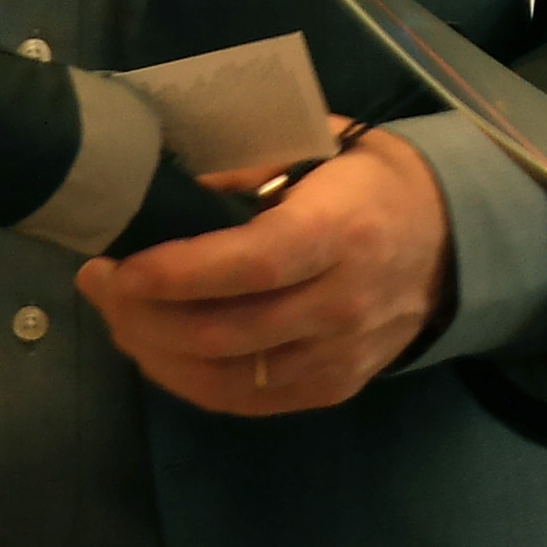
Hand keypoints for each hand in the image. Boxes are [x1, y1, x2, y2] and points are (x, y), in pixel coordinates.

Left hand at [76, 130, 450, 415]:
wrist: (447, 239)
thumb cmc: (367, 181)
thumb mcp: (317, 144)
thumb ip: (246, 165)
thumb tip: (169, 191)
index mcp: (342, 230)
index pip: (253, 265)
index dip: (180, 273)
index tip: (122, 266)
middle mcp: (344, 303)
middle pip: (227, 332)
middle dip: (144, 315)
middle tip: (99, 283)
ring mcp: (339, 356)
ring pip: (227, 379)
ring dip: (155, 353)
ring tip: (118, 317)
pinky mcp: (332, 388)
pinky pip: (245, 401)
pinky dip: (189, 381)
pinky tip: (157, 350)